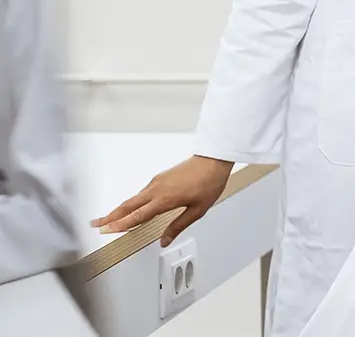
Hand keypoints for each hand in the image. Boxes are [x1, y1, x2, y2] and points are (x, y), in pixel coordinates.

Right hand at [90, 155, 233, 246]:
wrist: (214, 160)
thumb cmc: (209, 182)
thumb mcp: (198, 210)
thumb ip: (178, 226)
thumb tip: (164, 240)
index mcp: (164, 199)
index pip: (137, 216)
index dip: (120, 225)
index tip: (106, 231)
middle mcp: (157, 189)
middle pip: (128, 206)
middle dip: (110, 216)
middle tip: (95, 225)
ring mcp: (157, 182)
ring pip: (134, 199)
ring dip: (120, 209)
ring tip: (109, 219)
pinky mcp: (160, 177)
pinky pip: (142, 193)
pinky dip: (132, 202)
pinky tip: (131, 207)